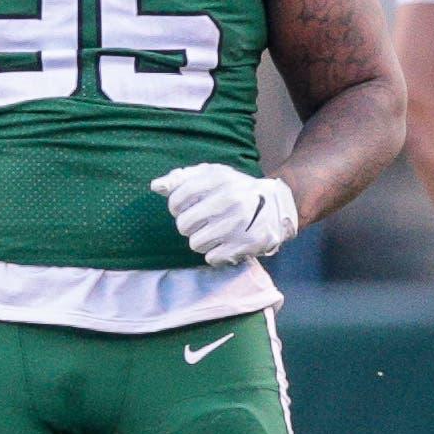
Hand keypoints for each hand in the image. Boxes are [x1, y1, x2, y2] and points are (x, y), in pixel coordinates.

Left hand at [154, 164, 299, 266]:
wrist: (277, 205)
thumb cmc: (236, 189)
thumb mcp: (213, 175)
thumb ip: (182, 178)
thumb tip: (156, 186)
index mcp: (218, 179)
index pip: (177, 198)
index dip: (176, 206)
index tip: (185, 207)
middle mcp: (228, 200)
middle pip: (184, 225)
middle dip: (189, 225)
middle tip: (201, 222)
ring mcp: (238, 224)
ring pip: (196, 244)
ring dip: (201, 240)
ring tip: (214, 232)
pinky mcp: (246, 244)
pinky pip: (212, 258)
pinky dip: (215, 253)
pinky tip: (225, 242)